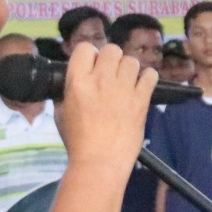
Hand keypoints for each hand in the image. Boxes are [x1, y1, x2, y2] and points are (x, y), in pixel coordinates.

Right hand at [55, 44, 157, 172]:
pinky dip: (147, 79)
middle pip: (111, 50)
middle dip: (111, 60)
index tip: (93, 67)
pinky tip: (141, 88)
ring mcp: (123, 89)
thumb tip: (76, 81)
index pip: (85, 48)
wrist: (100, 162)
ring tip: (126, 84)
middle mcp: (101, 80)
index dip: (90, 56)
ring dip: (129, 70)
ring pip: (131, 61)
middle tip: (111, 76)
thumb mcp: (61, 113)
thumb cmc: (78, 142)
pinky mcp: (141, 100)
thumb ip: (68, 92)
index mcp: (77, 82)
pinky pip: (150, 75)